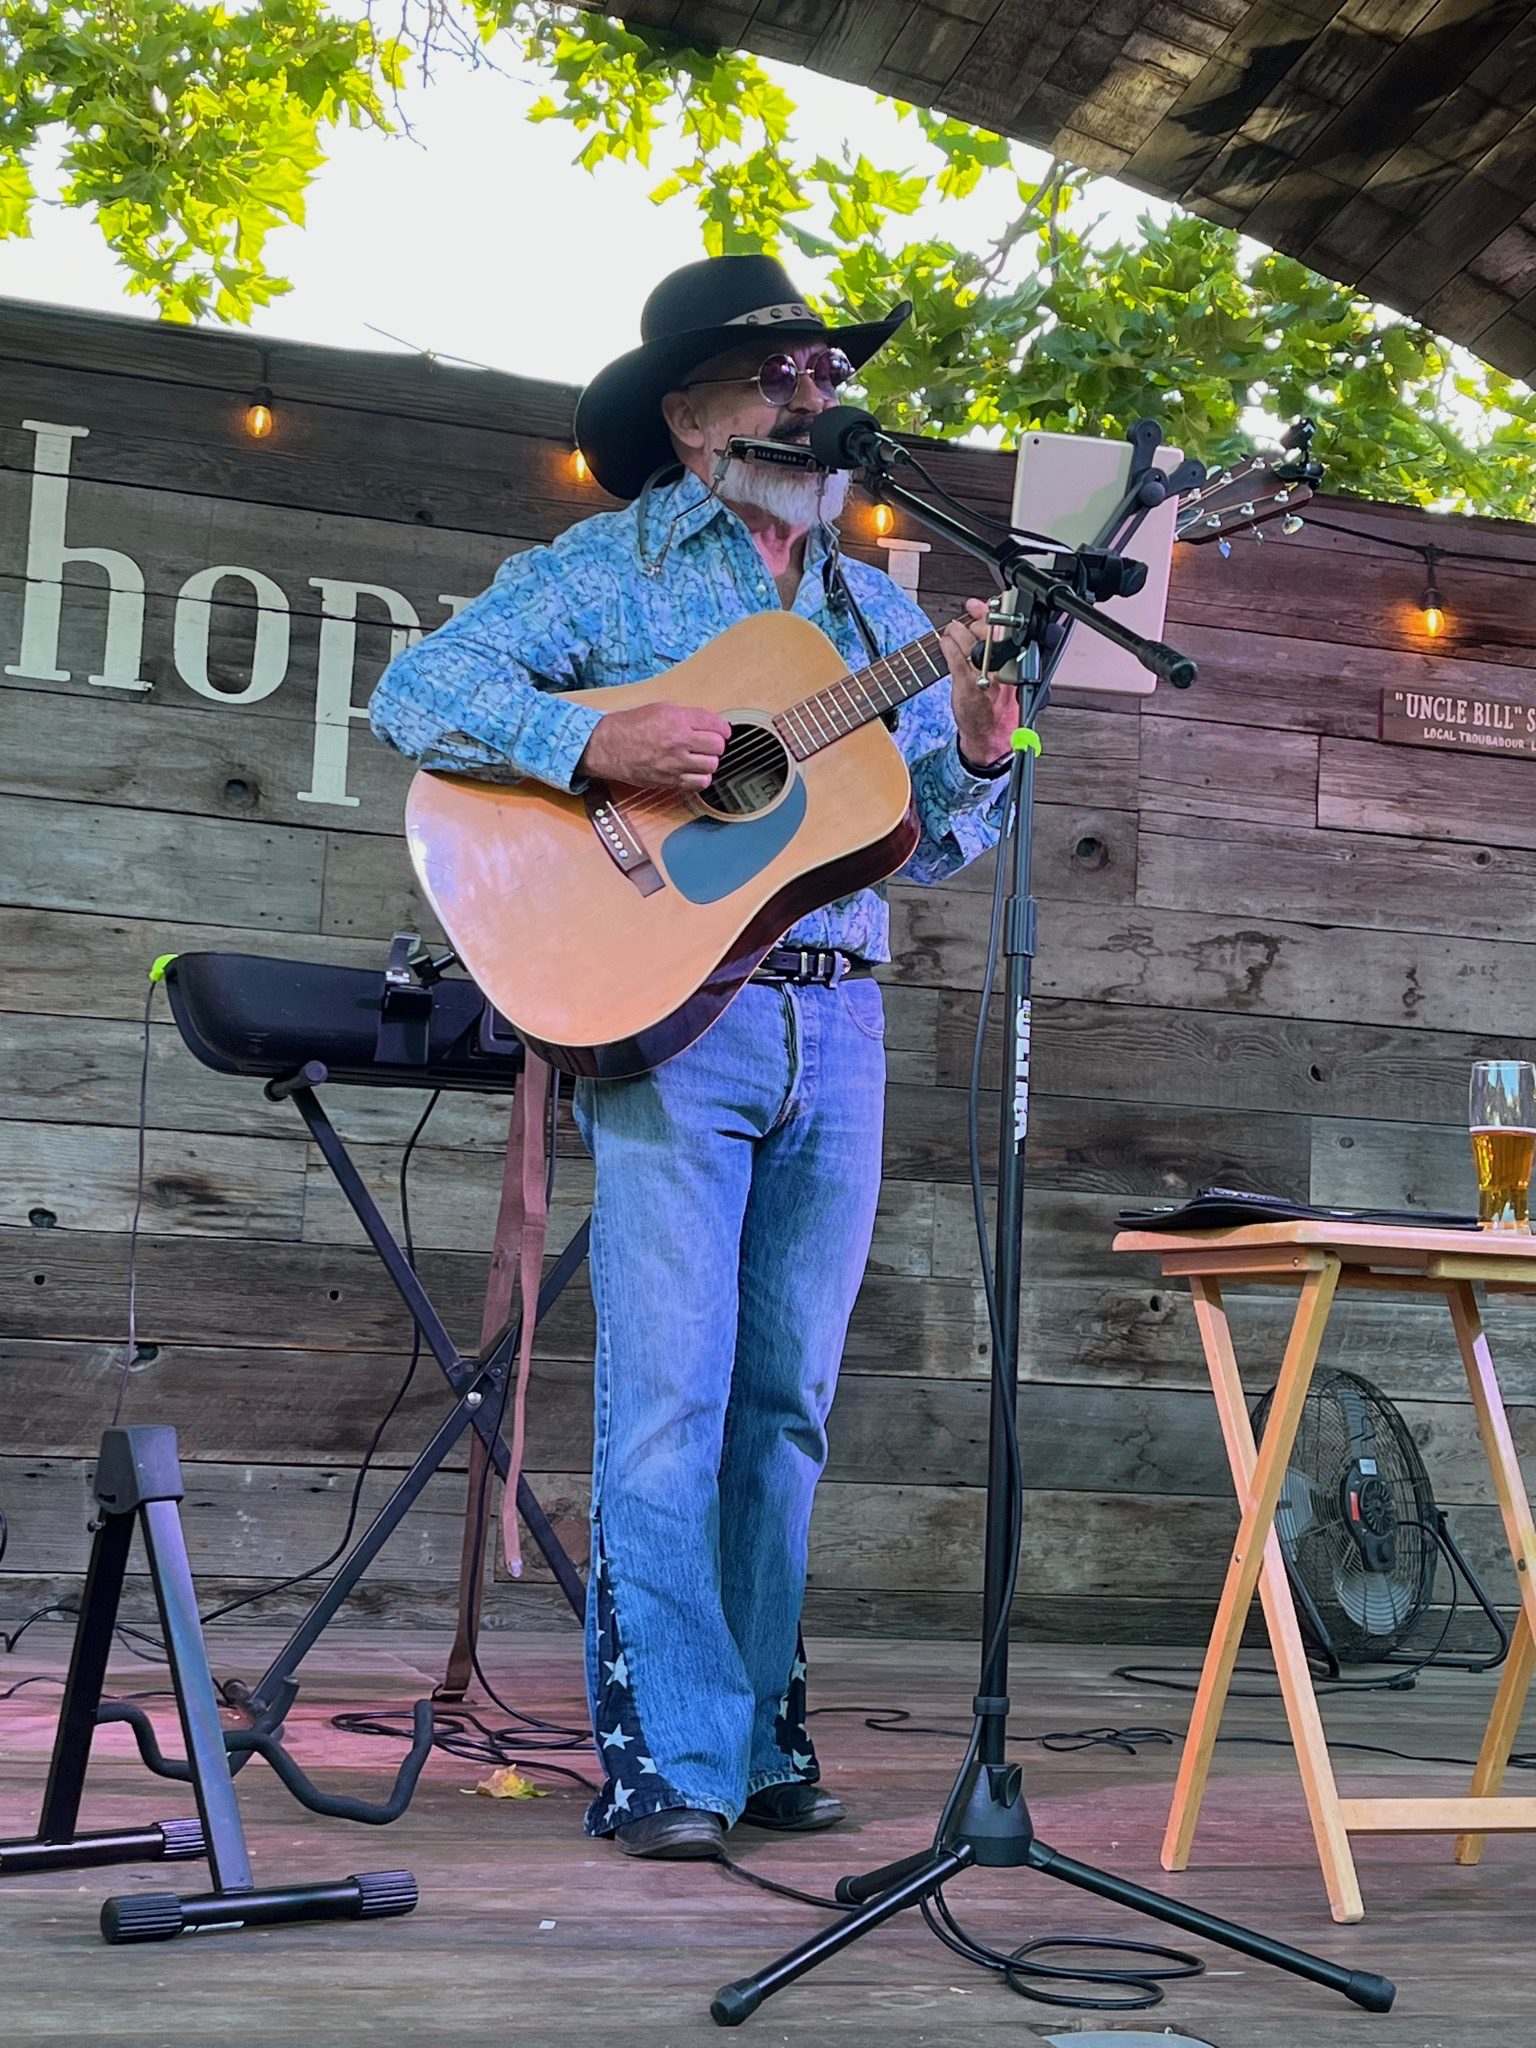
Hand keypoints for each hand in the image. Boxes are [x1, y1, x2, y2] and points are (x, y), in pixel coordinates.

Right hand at [578, 702, 731, 791]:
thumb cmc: (629, 726)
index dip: (723, 728)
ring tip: (700, 758)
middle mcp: (679, 741)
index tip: (722, 731)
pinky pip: (699, 783)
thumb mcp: (659, 709)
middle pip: (717, 746)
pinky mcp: (670, 781)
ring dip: (709, 761)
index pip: (716, 725)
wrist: (607, 746)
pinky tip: (693, 771)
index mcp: (677, 719)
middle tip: (709, 744)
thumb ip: (686, 716)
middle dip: (716, 744)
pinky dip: (701, 778)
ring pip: (711, 766)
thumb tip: (707, 723)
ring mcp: (675, 763)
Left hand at [941, 597, 1018, 771]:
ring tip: (953, 634)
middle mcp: (1006, 667)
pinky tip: (945, 643)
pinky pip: (956, 659)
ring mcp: (986, 676)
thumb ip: (993, 636)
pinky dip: (947, 647)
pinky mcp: (968, 687)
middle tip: (969, 628)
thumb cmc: (996, 699)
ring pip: (972, 640)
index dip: (992, 610)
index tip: (977, 604)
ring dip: (959, 631)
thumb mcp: (1002, 665)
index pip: (1009, 625)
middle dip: (976, 623)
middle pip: (991, 629)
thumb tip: (977, 608)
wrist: (991, 732)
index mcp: (1019, 660)